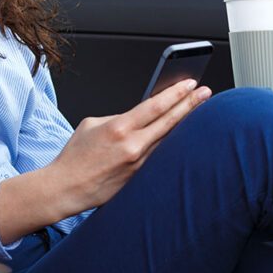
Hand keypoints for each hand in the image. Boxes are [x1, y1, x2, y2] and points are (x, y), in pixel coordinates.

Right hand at [49, 79, 212, 214]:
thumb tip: (138, 116)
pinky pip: (159, 156)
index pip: (156, 106)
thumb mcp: (92, 124)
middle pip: (170, 121)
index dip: (176, 93)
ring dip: (185, 125)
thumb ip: (118, 118)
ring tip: (200, 112)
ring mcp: (138, 164)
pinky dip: (171, 144)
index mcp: (120, 128)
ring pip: (169, 140)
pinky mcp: (139, 178)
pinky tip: (182, 137)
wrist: (66, 188)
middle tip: (206, 93)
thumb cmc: (75, 156)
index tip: (190, 84)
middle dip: (191, 105)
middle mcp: (133, 146)